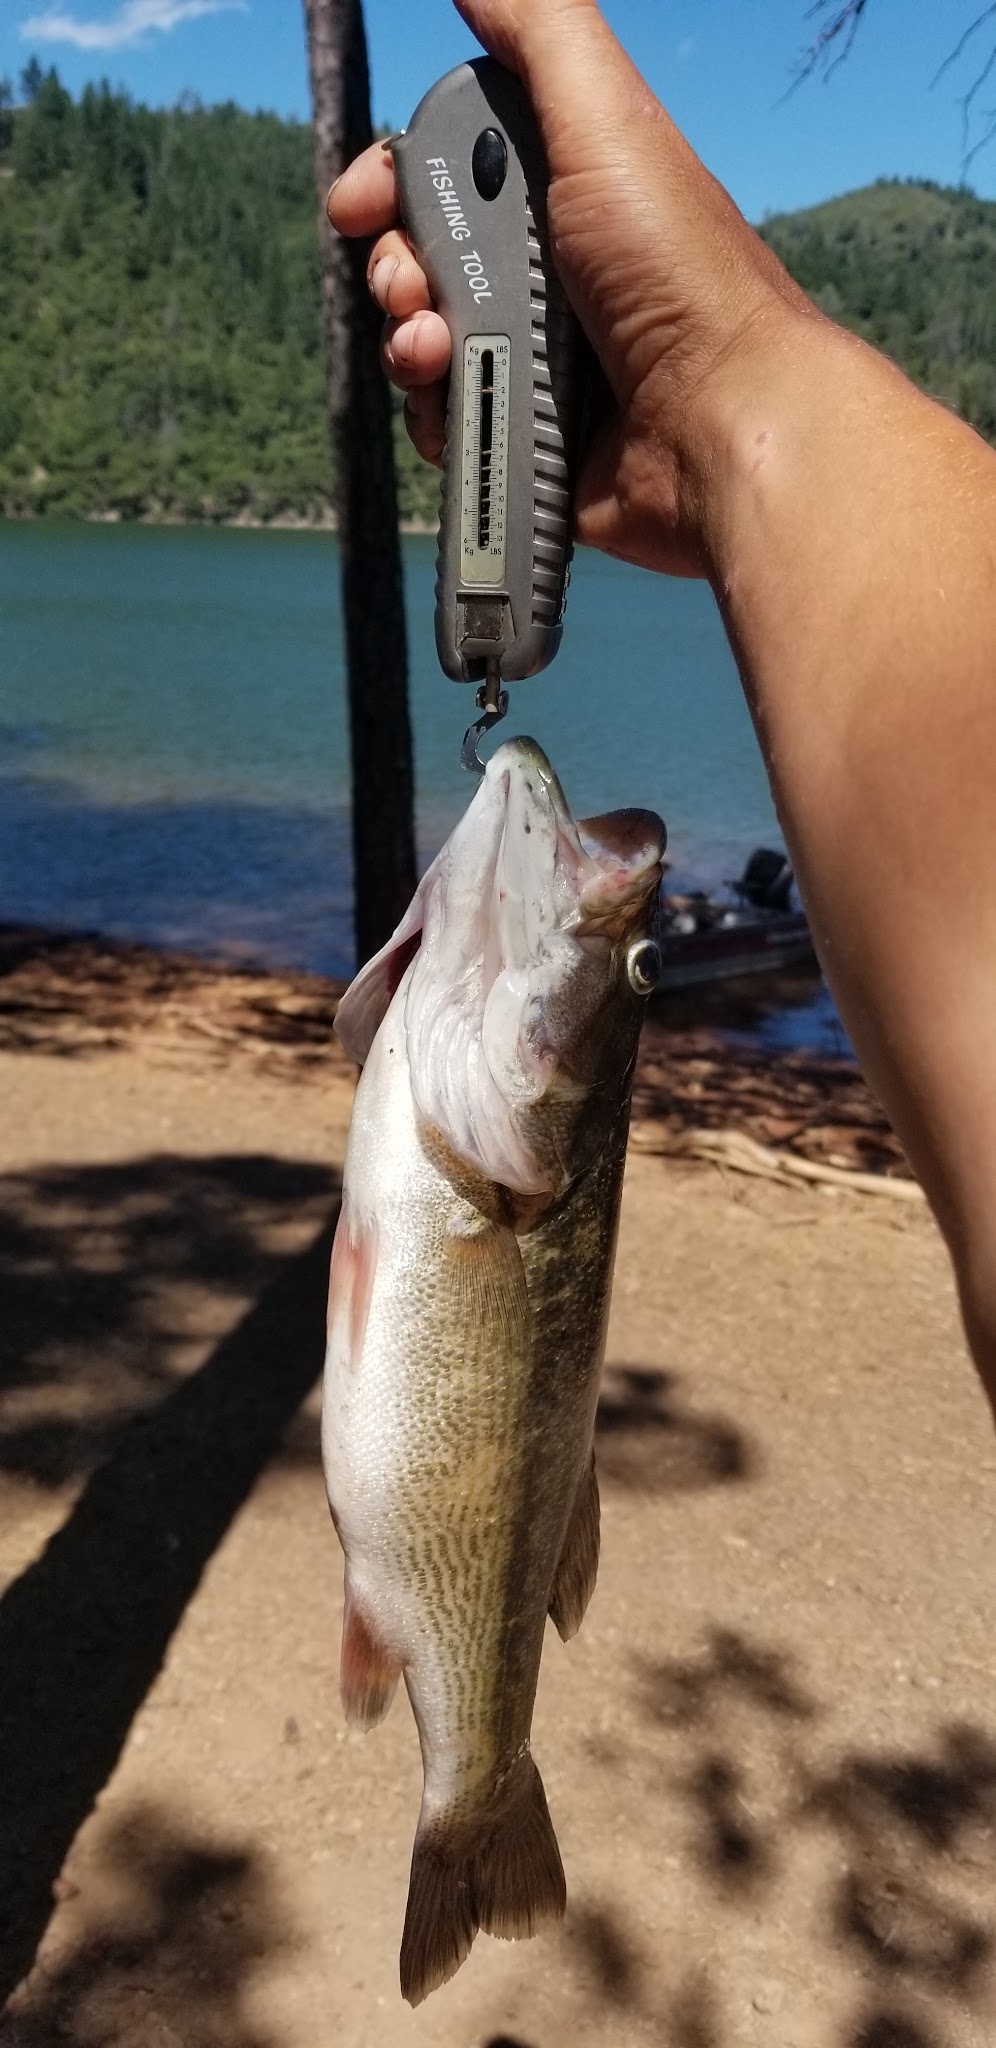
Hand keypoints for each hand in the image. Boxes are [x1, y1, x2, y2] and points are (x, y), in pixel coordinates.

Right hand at [328, 0, 817, 576]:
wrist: (718, 425)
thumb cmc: (678, 274)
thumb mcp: (606, 117)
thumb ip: (540, 30)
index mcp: (567, 191)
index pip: (445, 176)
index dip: (392, 184)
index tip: (359, 204)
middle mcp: (553, 274)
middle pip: (421, 261)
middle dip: (396, 272)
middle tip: (414, 290)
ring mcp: (541, 365)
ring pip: (424, 348)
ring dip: (409, 348)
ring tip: (439, 355)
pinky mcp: (533, 443)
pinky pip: (449, 427)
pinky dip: (439, 420)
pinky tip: (463, 416)